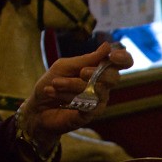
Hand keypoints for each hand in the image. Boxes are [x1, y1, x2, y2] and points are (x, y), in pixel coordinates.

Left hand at [18, 42, 134, 148]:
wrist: (37, 107)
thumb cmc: (52, 84)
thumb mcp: (65, 66)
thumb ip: (86, 59)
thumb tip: (108, 46)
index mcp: (100, 69)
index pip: (123, 63)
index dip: (124, 58)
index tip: (112, 56)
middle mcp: (104, 85)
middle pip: (114, 77)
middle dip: (96, 73)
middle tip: (81, 72)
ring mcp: (99, 101)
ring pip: (97, 90)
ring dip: (72, 84)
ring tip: (54, 84)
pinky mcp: (91, 114)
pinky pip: (88, 104)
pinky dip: (67, 96)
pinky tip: (53, 93)